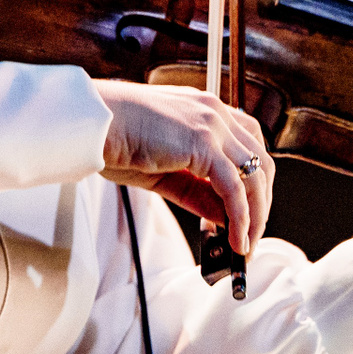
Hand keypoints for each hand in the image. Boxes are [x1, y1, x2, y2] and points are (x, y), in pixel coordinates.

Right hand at [93, 80, 272, 254]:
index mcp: (205, 110)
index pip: (248, 145)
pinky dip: (241, 218)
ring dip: (256, 215)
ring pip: (255, 175)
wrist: (91, 123)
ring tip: (245, 244)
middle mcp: (215, 112)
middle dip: (261, 202)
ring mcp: (212, 125)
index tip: (247, 211)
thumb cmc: (114, 139)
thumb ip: (197, 191)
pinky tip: (235, 239)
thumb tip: (226, 216)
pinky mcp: (203, 143)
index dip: (253, 181)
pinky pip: (234, 188)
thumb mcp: (163, 171)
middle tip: (250, 234)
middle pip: (260, 160)